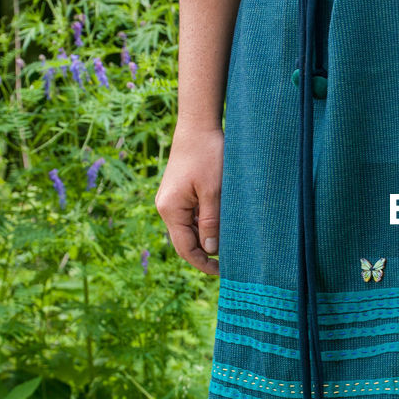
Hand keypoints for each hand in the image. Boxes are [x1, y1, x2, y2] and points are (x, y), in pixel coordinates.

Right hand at [155, 124, 223, 276]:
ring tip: (233, 243)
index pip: (185, 248)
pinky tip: (225, 224)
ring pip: (190, 228)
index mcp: (170, 209)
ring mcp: (172, 200)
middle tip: (232, 262)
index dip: (203, 264)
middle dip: (206, 253)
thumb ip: (211, 221)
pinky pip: (192, 216)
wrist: (198, 126)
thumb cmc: (208, 155)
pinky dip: (207, 223)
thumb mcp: (214, 191)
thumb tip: (210, 250)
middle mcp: (166, 207)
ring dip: (208, 237)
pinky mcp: (180, 193)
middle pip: (186, 241)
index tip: (223, 272)